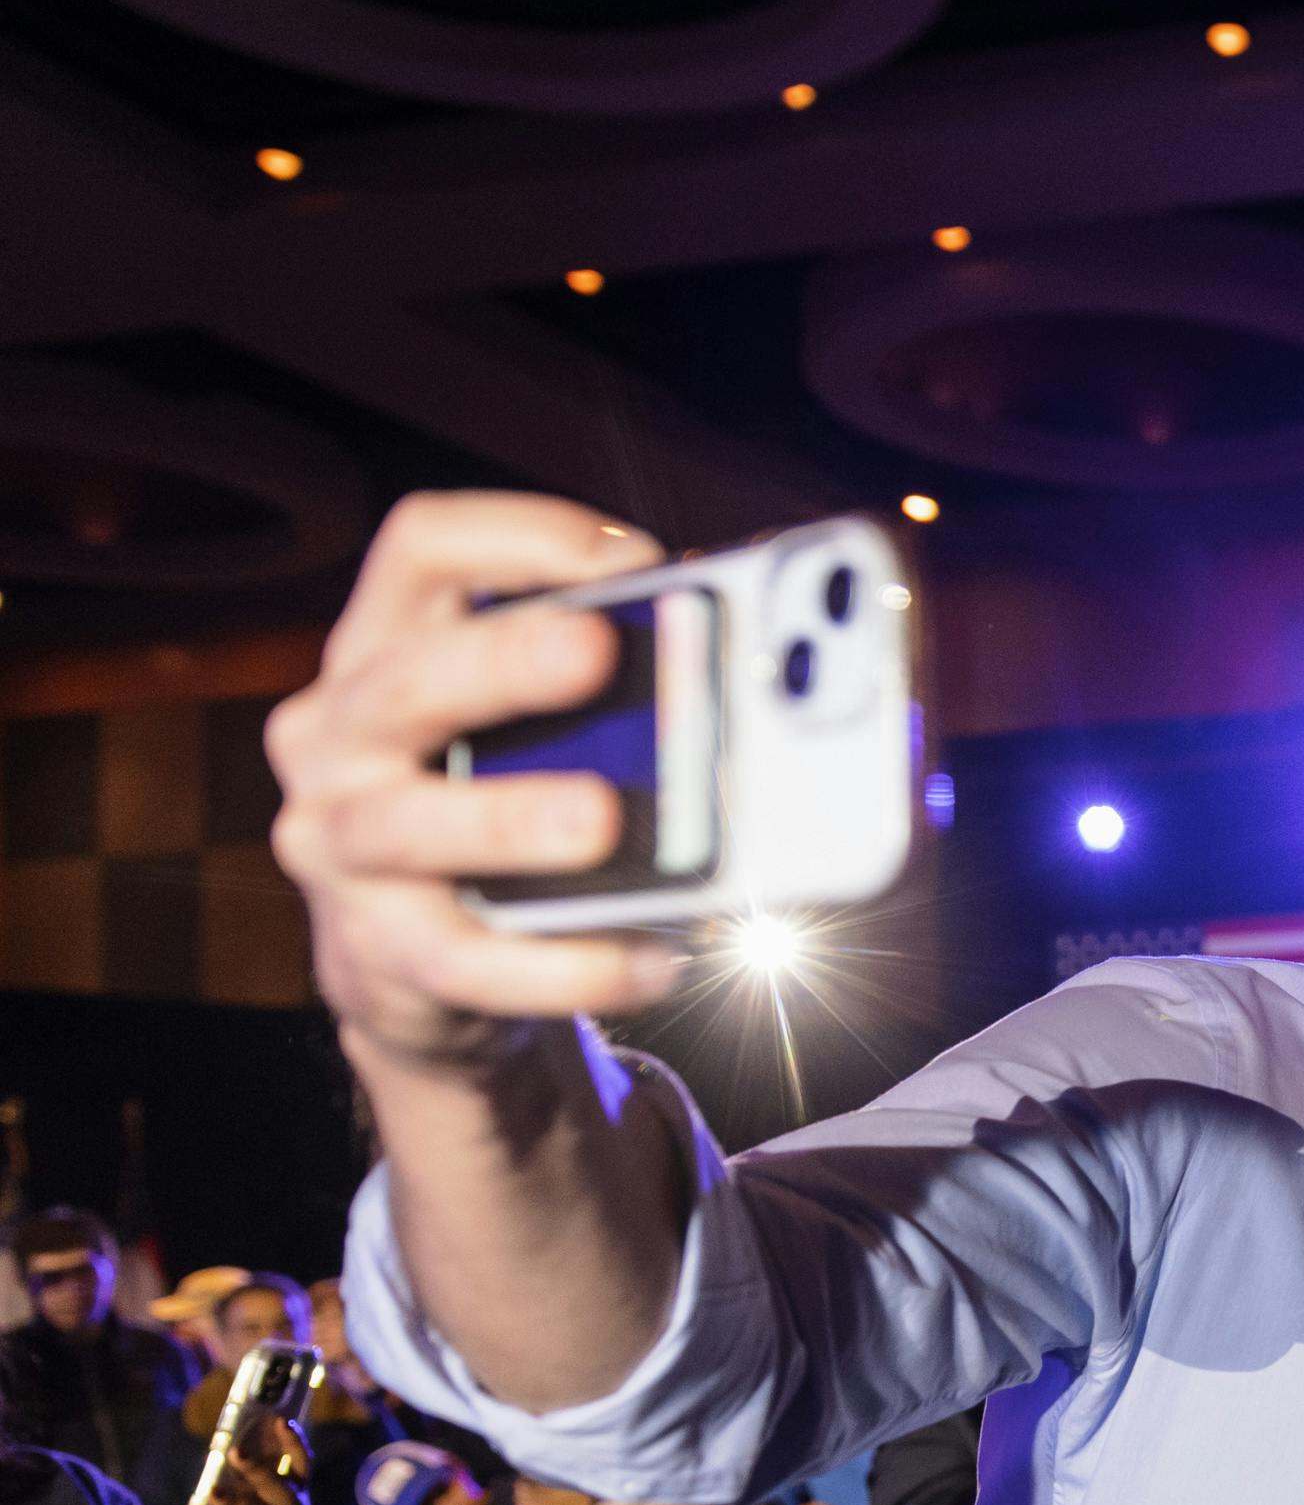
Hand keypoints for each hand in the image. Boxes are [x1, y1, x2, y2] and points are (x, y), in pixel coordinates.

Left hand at [194, 1415, 313, 1504]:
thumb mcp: (276, 1492)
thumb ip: (261, 1468)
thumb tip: (232, 1433)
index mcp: (298, 1492)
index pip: (300, 1465)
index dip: (292, 1444)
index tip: (278, 1421)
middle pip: (278, 1492)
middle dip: (259, 1472)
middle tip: (237, 1452)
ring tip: (213, 1492)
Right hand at [267, 493, 684, 1068]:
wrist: (410, 968)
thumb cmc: (498, 809)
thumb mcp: (533, 731)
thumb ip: (615, 686)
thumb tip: (764, 665)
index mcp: (388, 648)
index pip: (421, 549)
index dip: (518, 536)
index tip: (631, 559)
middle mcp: (339, 734)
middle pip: (406, 678)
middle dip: (504, 660)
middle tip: (598, 650)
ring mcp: (339, 843)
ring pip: (409, 823)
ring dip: (512, 818)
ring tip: (606, 819)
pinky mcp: (373, 950)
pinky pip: (467, 960)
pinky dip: (564, 965)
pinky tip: (649, 958)